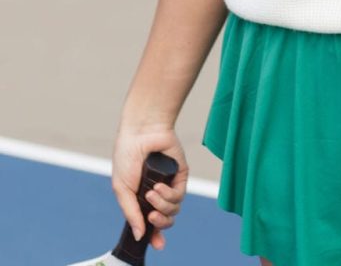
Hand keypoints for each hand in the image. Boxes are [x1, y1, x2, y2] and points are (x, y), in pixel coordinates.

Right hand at [111, 124, 189, 250]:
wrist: (141, 132)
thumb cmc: (127, 157)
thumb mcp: (122, 188)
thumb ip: (131, 213)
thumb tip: (139, 236)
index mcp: (140, 199)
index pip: (150, 223)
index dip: (154, 236)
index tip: (158, 245)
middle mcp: (157, 194)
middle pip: (165, 220)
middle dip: (160, 223)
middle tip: (152, 216)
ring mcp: (169, 184)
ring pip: (174, 210)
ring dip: (162, 205)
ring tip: (151, 192)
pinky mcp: (180, 175)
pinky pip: (180, 195)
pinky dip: (169, 194)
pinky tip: (159, 186)